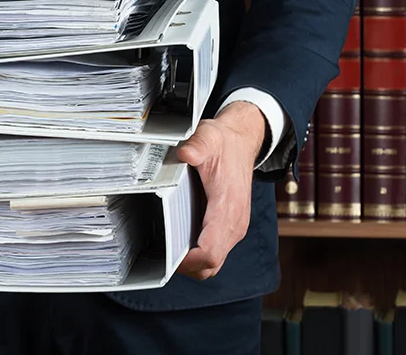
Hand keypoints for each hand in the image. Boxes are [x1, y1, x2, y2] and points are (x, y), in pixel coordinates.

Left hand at [176, 101, 266, 279]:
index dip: (188, 261)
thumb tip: (185, 153)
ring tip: (169, 251)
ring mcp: (234, 227)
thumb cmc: (225, 144)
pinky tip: (181, 241)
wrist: (243, 142)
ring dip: (193, 262)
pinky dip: (200, 253)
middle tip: (162, 257)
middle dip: (187, 267)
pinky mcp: (231, 226)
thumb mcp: (208, 138)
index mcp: (227, 208)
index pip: (209, 251)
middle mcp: (234, 223)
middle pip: (211, 265)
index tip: (168, 257)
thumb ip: (197, 146)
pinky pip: (216, 251)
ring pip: (214, 262)